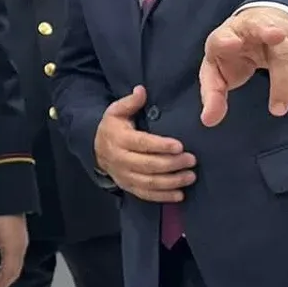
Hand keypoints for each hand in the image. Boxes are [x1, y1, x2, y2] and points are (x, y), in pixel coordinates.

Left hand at [0, 215, 27, 286]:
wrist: (7, 195)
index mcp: (13, 249)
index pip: (8, 274)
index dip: (0, 286)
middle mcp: (21, 248)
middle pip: (14, 272)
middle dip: (3, 284)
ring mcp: (22, 242)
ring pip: (16, 266)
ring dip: (5, 277)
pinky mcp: (20, 238)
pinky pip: (16, 259)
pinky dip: (8, 268)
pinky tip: (0, 268)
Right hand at [94, 85, 194, 203]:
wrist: (95, 149)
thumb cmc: (113, 128)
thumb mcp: (116, 111)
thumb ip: (130, 102)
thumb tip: (141, 90)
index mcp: (119, 139)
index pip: (142, 143)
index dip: (161, 146)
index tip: (180, 146)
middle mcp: (120, 160)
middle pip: (148, 165)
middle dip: (172, 164)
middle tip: (192, 160)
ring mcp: (124, 176)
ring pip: (149, 182)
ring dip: (171, 181)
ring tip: (190, 176)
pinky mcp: (128, 187)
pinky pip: (146, 195)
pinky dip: (163, 196)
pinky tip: (180, 195)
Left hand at [200, 7, 287, 124]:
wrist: (257, 25)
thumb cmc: (231, 54)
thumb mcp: (215, 72)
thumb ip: (212, 95)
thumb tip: (209, 120)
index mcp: (225, 35)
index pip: (223, 36)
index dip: (226, 40)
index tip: (233, 44)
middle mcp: (251, 26)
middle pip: (265, 36)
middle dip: (272, 52)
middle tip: (276, 98)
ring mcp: (277, 28)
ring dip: (286, 82)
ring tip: (279, 108)